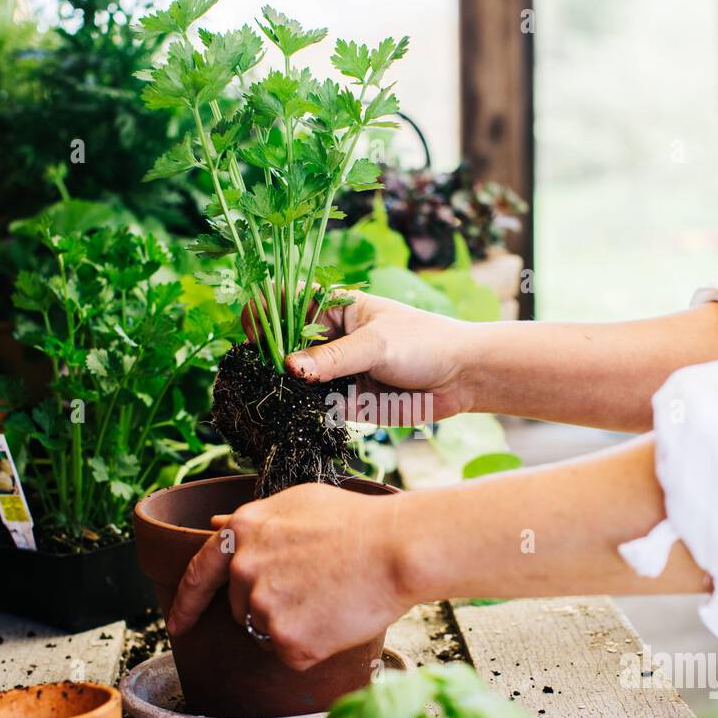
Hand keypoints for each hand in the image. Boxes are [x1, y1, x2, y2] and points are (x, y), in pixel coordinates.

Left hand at [167, 483, 413, 670]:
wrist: (397, 548)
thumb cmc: (358, 522)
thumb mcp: (299, 503)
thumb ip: (254, 520)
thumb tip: (215, 525)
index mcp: (241, 532)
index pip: (199, 574)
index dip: (185, 602)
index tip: (176, 622)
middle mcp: (243, 570)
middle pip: (243, 609)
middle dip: (270, 607)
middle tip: (316, 591)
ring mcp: (261, 606)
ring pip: (267, 634)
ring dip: (293, 627)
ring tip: (331, 600)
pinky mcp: (285, 640)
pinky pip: (292, 654)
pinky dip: (313, 647)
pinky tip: (336, 620)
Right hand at [270, 291, 477, 423]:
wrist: (463, 377)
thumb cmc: (424, 343)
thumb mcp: (377, 344)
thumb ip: (334, 358)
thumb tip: (290, 368)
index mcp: (337, 308)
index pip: (289, 303)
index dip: (266, 313)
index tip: (254, 332)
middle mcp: (332, 339)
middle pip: (287, 345)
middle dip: (270, 357)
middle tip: (260, 372)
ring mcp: (338, 371)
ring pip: (299, 379)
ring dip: (284, 388)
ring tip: (273, 396)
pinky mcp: (348, 401)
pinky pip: (317, 406)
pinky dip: (304, 411)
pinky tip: (295, 414)